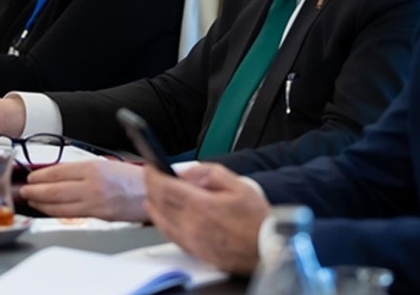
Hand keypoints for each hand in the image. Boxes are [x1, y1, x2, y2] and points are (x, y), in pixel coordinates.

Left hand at [20, 160, 147, 220]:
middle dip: (35, 191)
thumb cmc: (133, 179)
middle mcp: (92, 184)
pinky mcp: (99, 215)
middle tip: (24, 190)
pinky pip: (70, 214)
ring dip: (41, 203)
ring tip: (31, 201)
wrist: (153, 192)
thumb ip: (83, 170)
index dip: (41, 176)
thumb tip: (58, 175)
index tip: (31, 177)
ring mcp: (95, 201)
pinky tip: (47, 210)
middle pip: (54, 189)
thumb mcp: (106, 165)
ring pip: (59, 204)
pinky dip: (55, 212)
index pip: (58, 171)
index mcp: (94, 167)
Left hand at [143, 163, 269, 274]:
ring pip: (160, 221)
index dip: (153, 174)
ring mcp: (192, 240)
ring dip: (153, 205)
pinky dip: (162, 222)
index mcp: (202, 205)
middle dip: (151, 187)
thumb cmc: (257, 219)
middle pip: (158, 203)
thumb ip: (209, 172)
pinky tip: (164, 216)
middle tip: (153, 178)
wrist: (268, 247)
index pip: (164, 187)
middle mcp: (192, 224)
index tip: (151, 167)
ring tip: (154, 194)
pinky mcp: (195, 251)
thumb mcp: (238, 184)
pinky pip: (170, 235)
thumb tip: (186, 170)